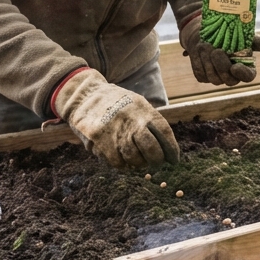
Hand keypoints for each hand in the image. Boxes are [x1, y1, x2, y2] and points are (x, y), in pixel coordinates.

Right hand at [53, 68, 179, 168]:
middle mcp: (130, 119)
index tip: (174, 159)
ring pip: (134, 158)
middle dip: (156, 160)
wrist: (85, 95)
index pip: (164, 131)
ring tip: (139, 161)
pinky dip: (122, 165)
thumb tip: (166, 147)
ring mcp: (114, 130)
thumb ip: (150, 121)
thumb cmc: (116, 102)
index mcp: (143, 109)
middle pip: (151, 148)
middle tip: (157, 163)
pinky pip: (116, 161)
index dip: (171, 148)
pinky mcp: (99, 139)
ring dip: (139, 163)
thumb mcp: (136, 103)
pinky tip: (123, 160)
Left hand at [181, 14, 259, 85]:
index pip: (248, 76)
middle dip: (222, 66)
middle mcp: (232, 76)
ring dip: (208, 61)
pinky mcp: (203, 76)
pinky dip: (199, 61)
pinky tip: (199, 49)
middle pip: (229, 80)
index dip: (242, 74)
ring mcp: (217, 78)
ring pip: (213, 77)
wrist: (208, 33)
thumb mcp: (243, 34)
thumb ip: (255, 41)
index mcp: (246, 67)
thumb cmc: (230, 34)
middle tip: (217, 51)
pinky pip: (200, 74)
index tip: (235, 66)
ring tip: (205, 45)